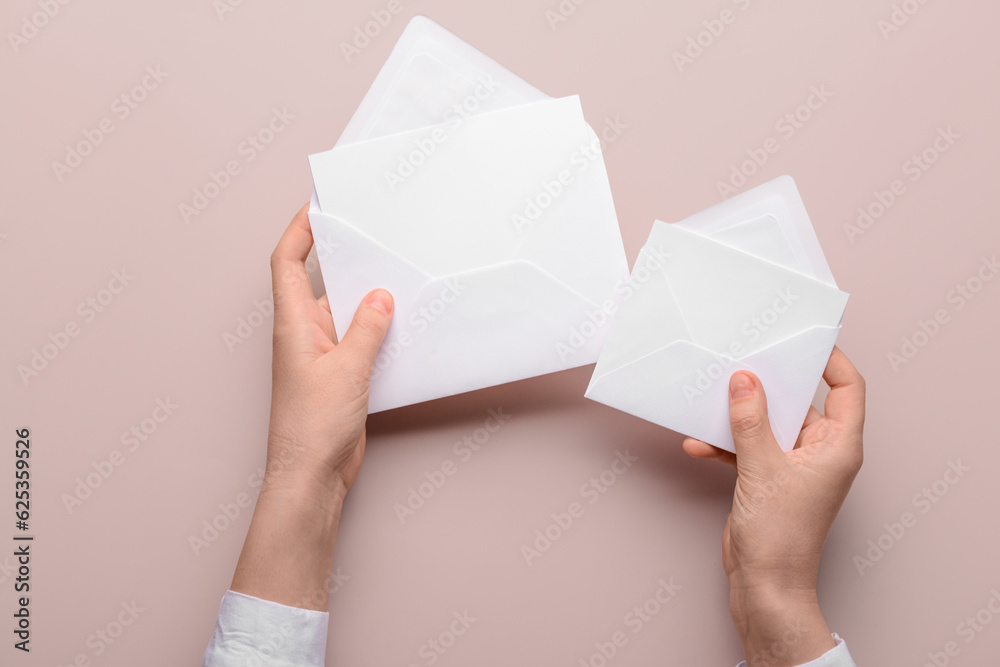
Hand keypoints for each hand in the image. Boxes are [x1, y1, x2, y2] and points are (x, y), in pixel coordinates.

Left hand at [264, 203, 393, 499]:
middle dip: (345, 259)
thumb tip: (381, 296)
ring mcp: (322, 355)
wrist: (310, 476)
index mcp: (293, 324)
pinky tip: (403, 328)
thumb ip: (367, 329)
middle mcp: (304, 334)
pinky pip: (360, 341)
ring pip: (347, 313)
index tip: (319, 206)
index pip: (288, 263)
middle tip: (373, 235)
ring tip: (400, 280)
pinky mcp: (340, 375)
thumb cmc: (311, 428)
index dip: (299, 230)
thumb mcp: (346, 370)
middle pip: (322, 282)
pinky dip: (379, 331)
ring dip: (369, 300)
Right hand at [683, 347, 864, 665]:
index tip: (801, 341)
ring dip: (740, 416)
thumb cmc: (781, 536)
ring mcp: (794, 465)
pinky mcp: (769, 478)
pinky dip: (727, 443)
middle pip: (801, 402)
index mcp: (838, 446)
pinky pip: (750, 446)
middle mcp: (821, 452)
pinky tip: (700, 442)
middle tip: (745, 362)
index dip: (830, 361)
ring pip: (769, 423)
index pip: (846, 389)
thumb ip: (751, 421)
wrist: (764, 583)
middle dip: (769, 385)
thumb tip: (745, 381)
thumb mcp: (762, 468)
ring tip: (713, 402)